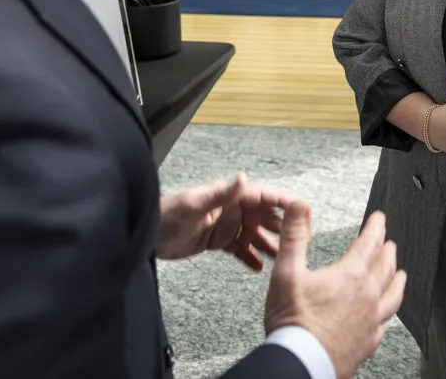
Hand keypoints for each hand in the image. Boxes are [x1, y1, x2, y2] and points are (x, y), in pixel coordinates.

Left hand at [157, 174, 295, 269]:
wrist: (145, 236)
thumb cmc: (166, 215)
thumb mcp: (194, 204)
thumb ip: (220, 193)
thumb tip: (244, 177)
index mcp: (228, 196)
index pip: (262, 196)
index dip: (282, 202)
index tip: (300, 211)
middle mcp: (230, 209)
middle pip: (262, 216)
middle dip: (279, 227)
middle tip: (295, 241)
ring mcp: (225, 225)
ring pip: (253, 234)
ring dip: (267, 245)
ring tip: (280, 259)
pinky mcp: (217, 241)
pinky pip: (239, 248)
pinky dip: (250, 257)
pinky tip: (259, 267)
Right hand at [265, 203, 406, 378]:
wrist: (299, 363)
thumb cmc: (292, 321)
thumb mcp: (286, 272)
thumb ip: (294, 236)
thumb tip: (299, 206)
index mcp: (350, 275)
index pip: (370, 242)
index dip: (376, 227)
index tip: (380, 218)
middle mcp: (367, 297)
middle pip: (385, 267)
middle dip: (388, 251)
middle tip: (389, 243)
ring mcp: (371, 321)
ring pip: (392, 296)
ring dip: (397, 281)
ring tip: (401, 275)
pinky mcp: (368, 342)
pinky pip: (384, 324)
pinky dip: (386, 313)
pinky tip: (383, 316)